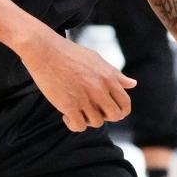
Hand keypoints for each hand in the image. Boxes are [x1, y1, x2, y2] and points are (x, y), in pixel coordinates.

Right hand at [18, 27, 135, 130]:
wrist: (44, 50)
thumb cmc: (69, 53)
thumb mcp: (96, 59)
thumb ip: (115, 74)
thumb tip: (133, 84)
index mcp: (108, 77)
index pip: (125, 103)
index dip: (120, 110)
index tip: (109, 110)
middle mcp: (99, 89)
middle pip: (114, 116)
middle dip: (105, 116)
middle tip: (93, 110)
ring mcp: (84, 98)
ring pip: (96, 122)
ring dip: (87, 119)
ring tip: (77, 109)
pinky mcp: (68, 105)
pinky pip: (79, 126)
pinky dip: (73, 124)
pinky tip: (66, 115)